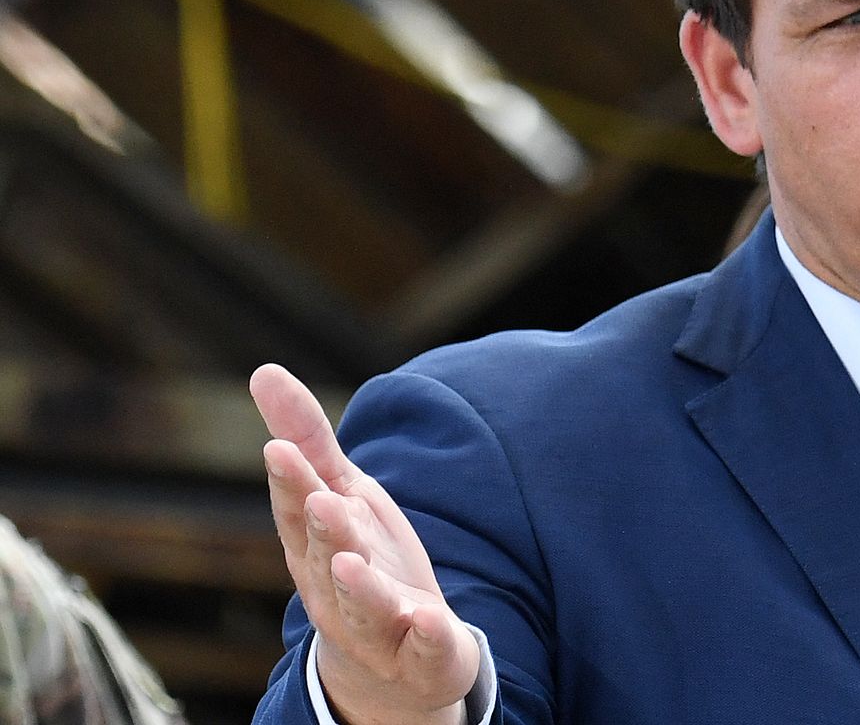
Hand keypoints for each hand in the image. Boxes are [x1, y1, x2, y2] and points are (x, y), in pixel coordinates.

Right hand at [252, 363, 479, 724]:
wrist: (393, 657)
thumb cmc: (358, 556)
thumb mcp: (341, 493)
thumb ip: (309, 439)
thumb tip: (263, 370)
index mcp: (315, 546)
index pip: (298, 511)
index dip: (290, 483)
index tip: (280, 450)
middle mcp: (337, 588)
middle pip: (329, 558)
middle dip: (325, 531)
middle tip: (323, 501)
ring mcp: (379, 626)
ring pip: (366, 608)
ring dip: (360, 587)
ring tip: (353, 562)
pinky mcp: (423, 653)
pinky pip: (424, 649)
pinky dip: (425, 636)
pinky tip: (428, 620)